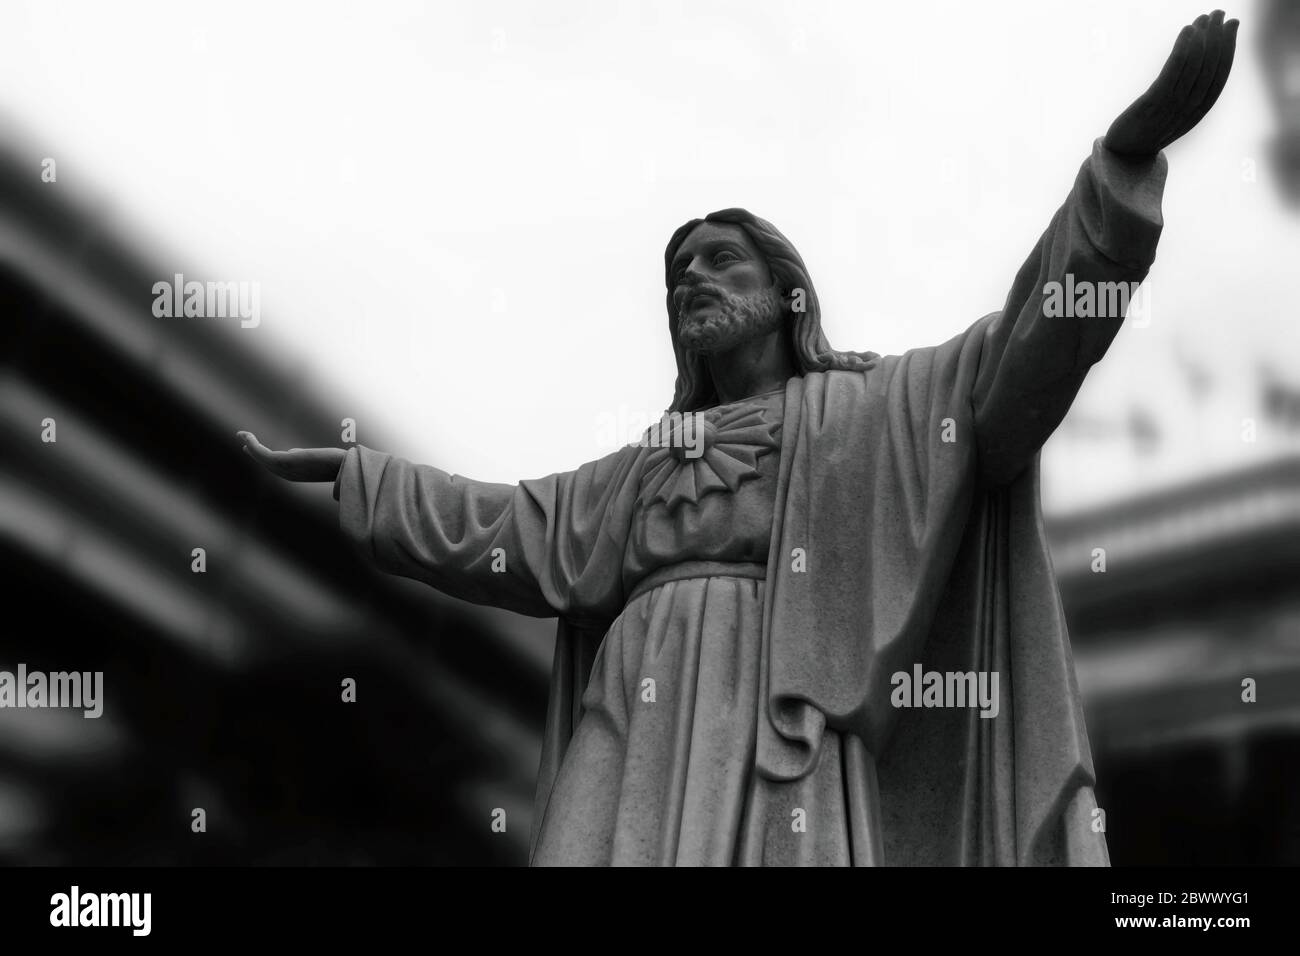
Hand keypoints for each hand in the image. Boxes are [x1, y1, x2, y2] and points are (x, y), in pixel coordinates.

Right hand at [237, 431, 345, 481]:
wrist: (345, 467)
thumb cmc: (337, 463)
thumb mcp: (316, 459)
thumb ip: (302, 456)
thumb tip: (294, 451)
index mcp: (295, 474)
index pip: (274, 466)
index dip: (261, 457)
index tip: (251, 448)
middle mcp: (287, 474)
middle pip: (264, 462)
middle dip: (253, 451)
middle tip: (243, 439)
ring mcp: (284, 469)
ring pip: (261, 457)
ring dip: (250, 444)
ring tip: (241, 433)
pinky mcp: (284, 461)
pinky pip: (261, 453)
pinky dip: (251, 443)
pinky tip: (245, 434)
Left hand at [1103, 10, 1238, 157]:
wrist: (1121, 157)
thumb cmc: (1147, 131)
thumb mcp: (1173, 113)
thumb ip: (1190, 93)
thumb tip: (1201, 63)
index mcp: (1197, 113)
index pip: (1220, 76)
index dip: (1229, 49)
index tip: (1232, 25)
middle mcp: (1188, 110)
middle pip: (1209, 68)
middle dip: (1218, 37)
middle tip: (1220, 12)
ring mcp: (1170, 108)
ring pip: (1193, 67)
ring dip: (1202, 38)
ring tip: (1203, 17)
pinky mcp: (1151, 105)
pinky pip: (1172, 73)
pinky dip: (1183, 50)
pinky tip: (1187, 31)